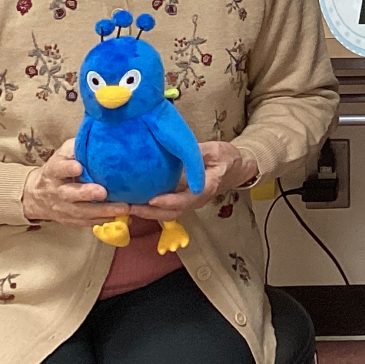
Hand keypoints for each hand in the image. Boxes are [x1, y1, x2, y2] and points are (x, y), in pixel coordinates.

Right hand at [21, 143, 130, 226]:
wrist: (37, 194)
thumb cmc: (58, 168)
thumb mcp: (63, 153)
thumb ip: (76, 148)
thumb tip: (97, 135)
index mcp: (53, 171)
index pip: (58, 168)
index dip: (67, 168)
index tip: (78, 166)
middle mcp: (56, 191)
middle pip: (69, 194)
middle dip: (86, 193)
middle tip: (103, 192)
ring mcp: (62, 208)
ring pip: (81, 212)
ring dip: (102, 211)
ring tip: (122, 208)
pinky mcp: (70, 220)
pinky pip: (87, 222)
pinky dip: (103, 221)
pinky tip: (120, 218)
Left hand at [136, 142, 258, 220]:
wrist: (237, 168)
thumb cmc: (226, 157)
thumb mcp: (215, 150)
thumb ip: (196, 153)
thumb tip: (176, 148)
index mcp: (207, 187)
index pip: (187, 198)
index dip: (169, 200)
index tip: (152, 199)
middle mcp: (197, 200)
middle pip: (173, 213)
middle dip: (150, 212)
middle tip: (129, 207)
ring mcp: (190, 203)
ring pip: (168, 215)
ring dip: (148, 214)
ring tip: (127, 208)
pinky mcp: (183, 201)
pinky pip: (167, 210)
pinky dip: (151, 209)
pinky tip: (135, 203)